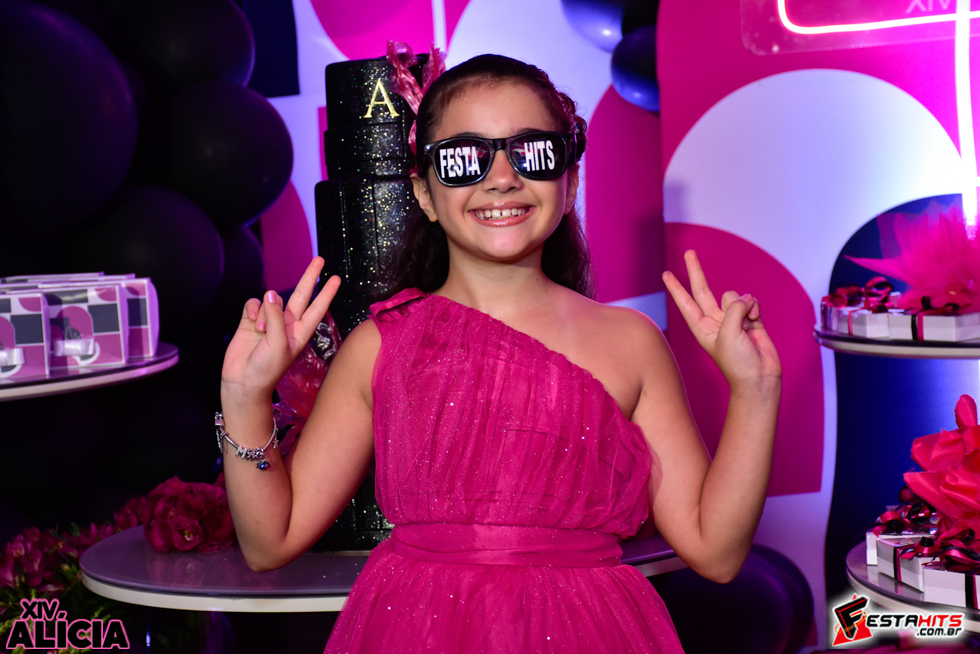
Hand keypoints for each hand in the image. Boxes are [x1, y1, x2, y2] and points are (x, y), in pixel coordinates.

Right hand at [221, 257, 340, 402]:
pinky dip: (252, 310)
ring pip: (270, 300)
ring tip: (260, 331)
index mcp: (300, 332)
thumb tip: (270, 293)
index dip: (326, 293)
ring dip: (265, 311)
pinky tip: (250, 323)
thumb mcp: (278, 344)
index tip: (336, 278)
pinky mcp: (250, 320)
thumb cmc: (267, 369)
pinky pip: (254, 304)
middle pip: (300, 295)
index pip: (317, 308)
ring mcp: (269, 321)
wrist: (243, 382)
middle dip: (310, 277)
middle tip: (319, 259)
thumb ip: (276, 317)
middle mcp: (287, 324)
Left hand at [662, 250, 780, 388]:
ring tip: (747, 323)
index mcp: (701, 327)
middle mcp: (714, 320)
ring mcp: (732, 319)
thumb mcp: (727, 334)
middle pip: (703, 289)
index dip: (675, 287)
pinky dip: (755, 307)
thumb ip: (733, 310)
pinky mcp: (751, 319)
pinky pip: (751, 301)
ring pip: (734, 296)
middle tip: (689, 253)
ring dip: (742, 304)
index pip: (685, 302)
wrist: (760, 378)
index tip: (666, 274)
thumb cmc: (737, 363)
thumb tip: (745, 298)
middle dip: (696, 271)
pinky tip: (756, 320)